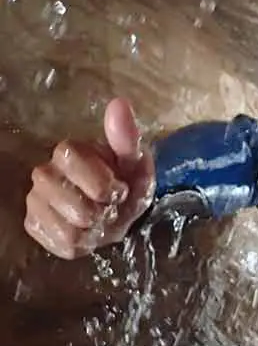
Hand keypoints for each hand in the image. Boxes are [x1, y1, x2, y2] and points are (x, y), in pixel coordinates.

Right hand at [24, 98, 155, 259]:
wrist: (118, 214)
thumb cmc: (125, 185)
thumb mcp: (136, 164)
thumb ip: (127, 138)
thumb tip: (119, 103)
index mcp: (68, 152)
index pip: (70, 158)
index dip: (103, 182)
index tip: (119, 189)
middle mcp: (45, 173)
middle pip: (67, 198)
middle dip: (100, 209)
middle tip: (111, 207)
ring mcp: (36, 200)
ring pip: (65, 224)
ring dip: (94, 228)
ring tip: (101, 220)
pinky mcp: (34, 226)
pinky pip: (61, 242)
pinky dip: (83, 242)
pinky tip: (88, 232)